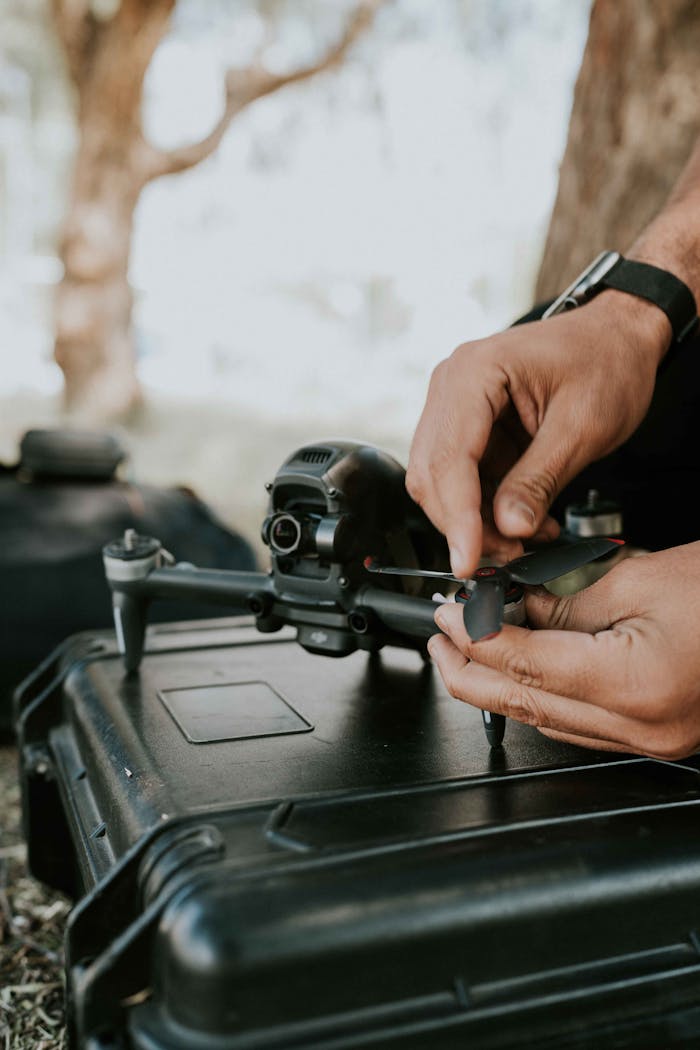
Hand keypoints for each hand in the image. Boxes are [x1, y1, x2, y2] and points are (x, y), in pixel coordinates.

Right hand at [406, 293, 668, 577]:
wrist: (619, 336)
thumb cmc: (607, 361)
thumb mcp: (583, 426)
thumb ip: (540, 479)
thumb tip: (509, 528)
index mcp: (474, 373)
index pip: (449, 457)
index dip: (457, 517)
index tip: (468, 561)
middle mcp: (452, 386)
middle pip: (433, 474)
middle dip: (464, 524)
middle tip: (508, 556)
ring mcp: (456, 407)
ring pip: (442, 483)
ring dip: (476, 521)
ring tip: (526, 540)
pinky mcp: (470, 428)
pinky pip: (464, 480)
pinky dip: (487, 509)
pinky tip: (525, 522)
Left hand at [427, 543, 699, 759]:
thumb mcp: (641, 578)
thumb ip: (567, 597)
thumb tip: (512, 603)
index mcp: (637, 683)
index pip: (528, 665)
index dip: (477, 638)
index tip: (447, 614)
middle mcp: (642, 727)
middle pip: (526, 705)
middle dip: (469, 672)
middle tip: (437, 640)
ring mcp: (650, 741)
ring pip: (547, 721)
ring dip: (499, 686)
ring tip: (466, 651)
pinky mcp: (656, 737)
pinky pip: (579, 726)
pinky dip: (541, 698)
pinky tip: (521, 672)